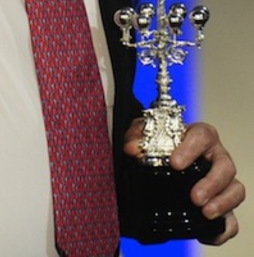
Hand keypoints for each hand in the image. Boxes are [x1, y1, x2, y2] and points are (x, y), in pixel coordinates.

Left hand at [124, 118, 244, 243]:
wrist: (162, 163)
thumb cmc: (160, 143)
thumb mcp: (146, 135)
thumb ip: (136, 136)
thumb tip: (132, 148)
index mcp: (199, 137)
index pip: (203, 135)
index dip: (192, 149)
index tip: (175, 163)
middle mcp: (215, 158)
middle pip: (225, 166)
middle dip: (212, 183)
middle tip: (195, 197)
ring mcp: (222, 183)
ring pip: (236, 190)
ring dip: (223, 203)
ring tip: (205, 212)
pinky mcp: (223, 206)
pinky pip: (232, 219)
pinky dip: (224, 228)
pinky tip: (208, 233)